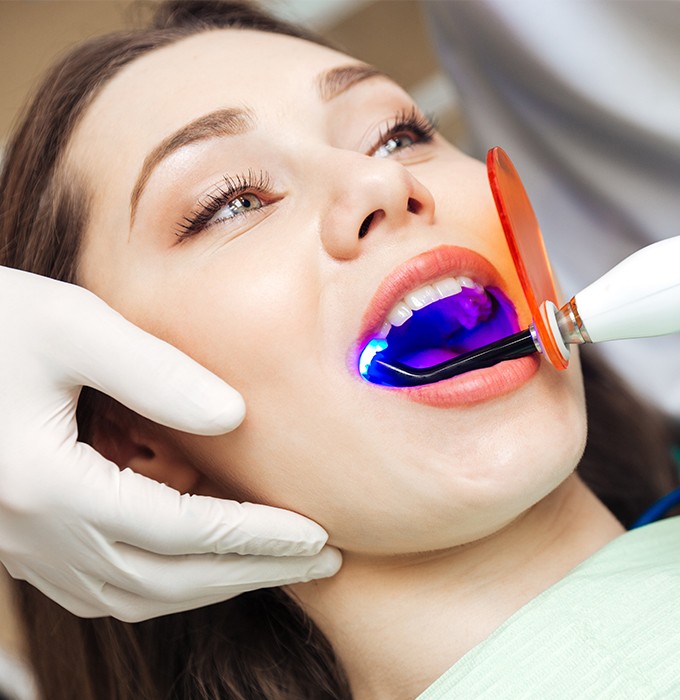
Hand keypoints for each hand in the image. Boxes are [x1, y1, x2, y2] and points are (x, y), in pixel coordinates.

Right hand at [0, 267, 340, 620]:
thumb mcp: (70, 323)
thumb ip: (153, 370)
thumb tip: (235, 417)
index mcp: (47, 484)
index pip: (182, 530)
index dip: (256, 537)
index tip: (318, 535)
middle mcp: (34, 533)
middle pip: (167, 579)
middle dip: (252, 574)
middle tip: (321, 562)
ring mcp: (23, 545)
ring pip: (135, 595)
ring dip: (211, 587)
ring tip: (273, 566)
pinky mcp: (23, 539)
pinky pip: (103, 588)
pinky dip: (164, 585)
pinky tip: (196, 565)